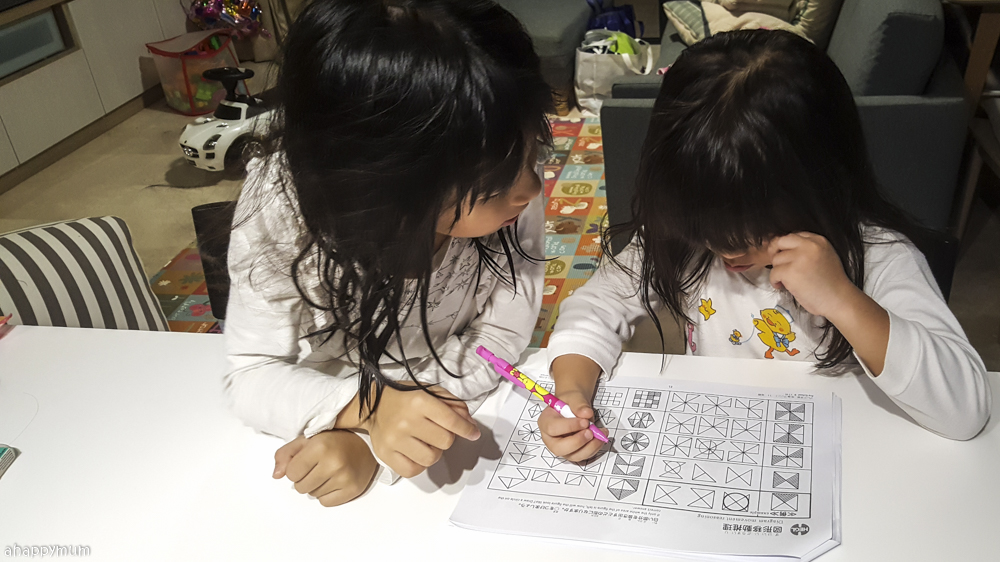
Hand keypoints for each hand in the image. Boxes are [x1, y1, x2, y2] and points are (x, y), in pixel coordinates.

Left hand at [273, 431, 377, 506]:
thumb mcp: (307, 439)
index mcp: (320, 446)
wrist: (366, 445)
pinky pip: (326, 502)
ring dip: (316, 486)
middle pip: (300, 487)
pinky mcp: (353, 489)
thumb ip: (286, 454)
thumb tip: (276, 475)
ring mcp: (344, 478)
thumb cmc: (334, 441)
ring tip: (328, 472)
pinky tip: (335, 481)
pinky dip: (327, 494)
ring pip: (313, 495)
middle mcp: (333, 463)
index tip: (306, 461)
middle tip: (317, 467)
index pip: (291, 474)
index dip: (296, 468)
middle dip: (305, 478)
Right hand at [361, 386, 480, 477]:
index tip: (473, 434)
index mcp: (419, 401)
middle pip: (445, 441)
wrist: (373, 404)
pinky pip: (413, 470)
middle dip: (447, 437)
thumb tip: (470, 425)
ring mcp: (395, 440)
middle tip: (438, 431)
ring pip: (432, 458)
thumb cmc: (404, 398)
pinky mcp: (386, 454)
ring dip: (434, 452)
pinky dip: (419, 464)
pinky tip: (416, 452)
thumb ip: (453, 405)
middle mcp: (406, 421)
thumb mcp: (430, 392)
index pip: (451, 420)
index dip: (466, 429)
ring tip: (426, 442)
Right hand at [538, 390, 603, 461]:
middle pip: (559, 448)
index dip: (569, 426)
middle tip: (590, 432)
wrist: (575, 406)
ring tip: (600, 434)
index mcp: (545, 422)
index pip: (553, 428)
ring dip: (590, 447)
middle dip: (577, 442)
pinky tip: (600, 437)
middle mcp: (550, 438)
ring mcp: (562, 448)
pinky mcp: (573, 452)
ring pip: (573, 455)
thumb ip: (579, 404)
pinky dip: (594, 448)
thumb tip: (586, 413)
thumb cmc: (570, 402)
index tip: (585, 421)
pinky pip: (583, 456)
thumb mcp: (573, 396)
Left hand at [767, 232, 860, 317]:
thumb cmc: (832, 284)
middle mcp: (809, 246)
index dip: (786, 247)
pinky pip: (773, 273)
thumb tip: (787, 250)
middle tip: (776, 263)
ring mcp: (799, 258)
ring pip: (776, 259)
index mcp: (819, 241)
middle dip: (774, 251)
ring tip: (786, 280)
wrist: (838, 300)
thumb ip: (809, 250)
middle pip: (780, 241)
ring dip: (778, 271)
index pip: (794, 235)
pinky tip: (782, 286)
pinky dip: (775, 281)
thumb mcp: (826, 257)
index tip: (784, 255)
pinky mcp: (791, 271)